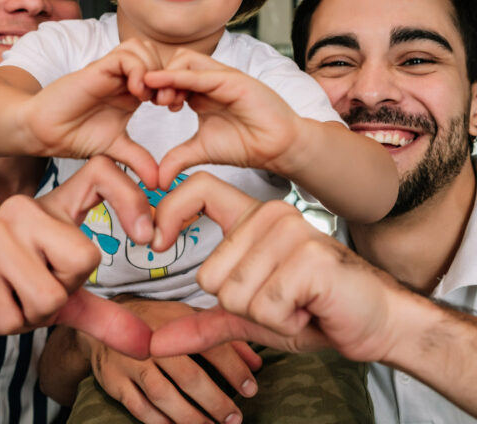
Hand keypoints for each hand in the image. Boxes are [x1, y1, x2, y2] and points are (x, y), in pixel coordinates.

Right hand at [0, 157, 153, 368]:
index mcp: (52, 207)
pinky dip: (6, 325)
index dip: (131, 197)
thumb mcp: (57, 291)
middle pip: (85, 258)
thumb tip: (146, 344)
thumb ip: (103, 313)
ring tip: (9, 295)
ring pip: (51, 295)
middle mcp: (25, 209)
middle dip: (65, 291)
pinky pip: (14, 318)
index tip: (145, 236)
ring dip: (32, 314)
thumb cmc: (3, 284)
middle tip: (35, 285)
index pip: (101, 173)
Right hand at [23, 38, 172, 188]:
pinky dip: (138, 69)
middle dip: (168, 75)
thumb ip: (138, 159)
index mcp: (131, 92)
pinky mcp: (97, 68)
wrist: (44, 132)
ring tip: (149, 98)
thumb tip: (158, 184)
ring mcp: (110, 71)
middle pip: (157, 54)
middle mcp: (123, 78)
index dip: (175, 85)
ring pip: (143, 48)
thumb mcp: (116, 149)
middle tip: (166, 102)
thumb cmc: (75, 135)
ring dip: (153, 69)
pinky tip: (136, 92)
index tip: (175, 108)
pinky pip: (126, 55)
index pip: (163, 73)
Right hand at [82, 299, 260, 423]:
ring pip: (163, 394)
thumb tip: (257, 363)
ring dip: (190, 416)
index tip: (251, 389)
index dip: (233, 368)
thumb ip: (222, 339)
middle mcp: (152, 340)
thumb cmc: (155, 324)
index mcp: (174, 321)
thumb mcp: (188, 320)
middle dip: (215, 400)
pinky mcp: (114, 381)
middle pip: (187, 374)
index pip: (210, 344)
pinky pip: (139, 407)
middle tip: (234, 418)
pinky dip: (160, 422)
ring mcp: (131, 362)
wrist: (103, 325)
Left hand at [145, 49, 302, 188]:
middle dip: (157, 79)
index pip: (170, 78)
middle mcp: (210, 81)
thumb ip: (178, 158)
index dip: (153, 87)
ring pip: (185, 60)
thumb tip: (159, 180)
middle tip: (149, 101)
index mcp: (200, 93)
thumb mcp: (201, 150)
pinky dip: (178, 76)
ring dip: (166, 76)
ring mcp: (222, 77)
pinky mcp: (233, 80)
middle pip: (173, 62)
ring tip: (159, 100)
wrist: (278, 148)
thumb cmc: (246, 144)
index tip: (140, 104)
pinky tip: (160, 83)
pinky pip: (200, 73)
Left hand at [150, 172, 401, 362]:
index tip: (157, 242)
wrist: (377, 319)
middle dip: (241, 306)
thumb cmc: (312, 309)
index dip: (169, 211)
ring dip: (265, 317)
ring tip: (297, 304)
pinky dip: (285, 324)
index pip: (199, 188)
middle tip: (279, 299)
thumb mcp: (249, 314)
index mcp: (253, 218)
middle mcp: (270, 215)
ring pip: (234, 296)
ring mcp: (290, 233)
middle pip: (209, 276)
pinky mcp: (308, 258)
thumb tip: (154, 343)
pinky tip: (310, 309)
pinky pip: (265, 308)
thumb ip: (202, 323)